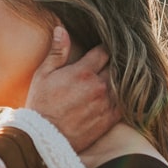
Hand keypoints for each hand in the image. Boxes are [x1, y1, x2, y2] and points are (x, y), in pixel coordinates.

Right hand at [26, 27, 120, 151]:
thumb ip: (57, 52)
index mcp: (82, 72)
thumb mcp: (43, 75)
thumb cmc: (40, 105)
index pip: (104, 51)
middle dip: (115, 62)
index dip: (105, 47)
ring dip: (122, 79)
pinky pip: (126, 103)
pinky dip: (126, 97)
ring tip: (121, 76)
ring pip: (124, 84)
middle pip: (117, 66)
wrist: (44, 139)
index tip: (105, 47)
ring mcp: (106, 104)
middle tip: (115, 60)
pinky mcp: (109, 119)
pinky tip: (122, 94)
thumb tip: (61, 29)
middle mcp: (98, 86)